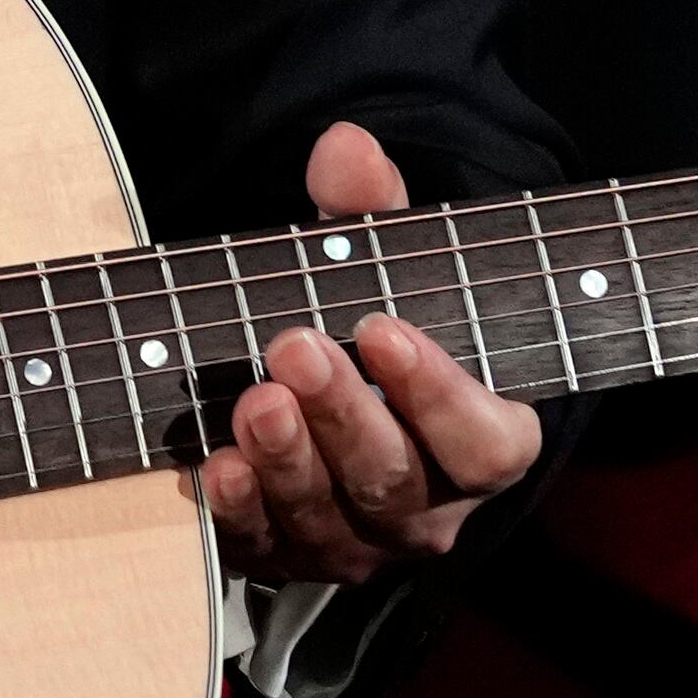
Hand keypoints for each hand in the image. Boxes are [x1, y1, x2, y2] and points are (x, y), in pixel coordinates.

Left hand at [195, 122, 543, 585]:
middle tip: (294, 347)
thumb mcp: (376, 260)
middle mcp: (427, 506)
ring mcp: (355, 538)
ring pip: (331, 517)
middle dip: (345, 413)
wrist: (317, 387)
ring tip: (254, 398)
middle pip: (397, 478)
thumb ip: (370, 210)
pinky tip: (214, 467)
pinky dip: (239, 510)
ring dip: (288, 459)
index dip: (440, 393)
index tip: (384, 330)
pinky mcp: (283, 553)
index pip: (483, 441)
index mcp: (480, 442)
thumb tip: (346, 145)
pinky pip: (263, 547)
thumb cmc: (366, 322)